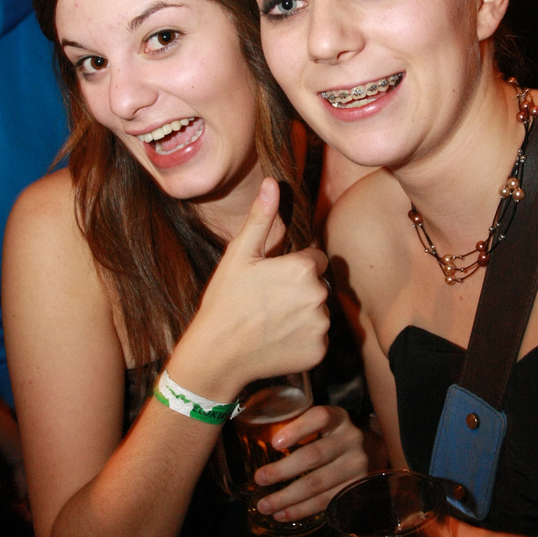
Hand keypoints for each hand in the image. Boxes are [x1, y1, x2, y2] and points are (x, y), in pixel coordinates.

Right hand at [169, 178, 329, 401]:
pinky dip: (303, 339)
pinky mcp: (319, 351)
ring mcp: (320, 326)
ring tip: (272, 321)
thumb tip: (272, 183)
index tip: (271, 279)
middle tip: (269, 302)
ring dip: (303, 314)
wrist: (217, 354)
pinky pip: (318, 338)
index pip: (315, 259)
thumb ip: (261, 218)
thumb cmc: (225, 301)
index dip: (294, 267)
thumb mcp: (239, 255)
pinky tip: (278, 340)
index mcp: (302, 268)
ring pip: (319, 312)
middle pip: (318, 285)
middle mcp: (318, 296)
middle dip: (300, 290)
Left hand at [254, 405, 366, 520]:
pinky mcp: (356, 488)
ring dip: (287, 497)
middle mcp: (351, 439)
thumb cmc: (327, 437)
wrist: (360, 455)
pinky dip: (301, 510)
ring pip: (318, 483)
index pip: (320, 417)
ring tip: (265, 505)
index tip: (274, 443)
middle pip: (314, 455)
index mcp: (338, 418)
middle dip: (282, 470)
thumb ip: (295, 429)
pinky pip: (325, 502)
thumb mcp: (317, 426)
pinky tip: (283, 513)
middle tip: (259, 479)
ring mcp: (357, 465)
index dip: (297, 429)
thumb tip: (253, 440)